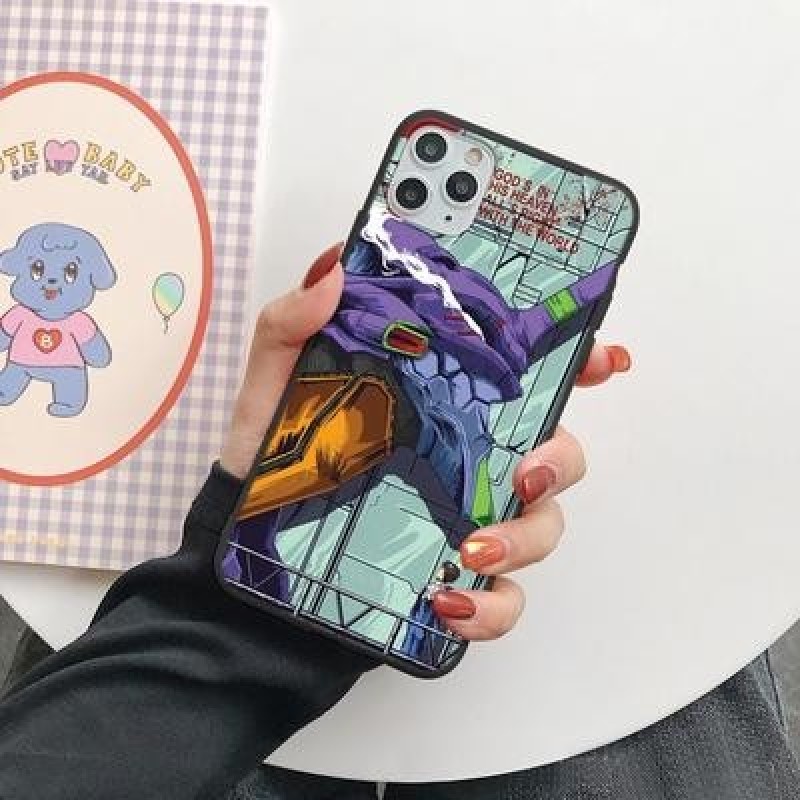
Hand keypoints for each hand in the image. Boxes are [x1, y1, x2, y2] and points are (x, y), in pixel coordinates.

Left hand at [220, 245, 630, 640]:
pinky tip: (452, 602)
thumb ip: (293, 324)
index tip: (601, 360)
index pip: (524, 379)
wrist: (251, 554)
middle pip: (555, 453)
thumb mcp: (273, 386)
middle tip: (525, 471)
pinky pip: (503, 601)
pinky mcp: (452, 580)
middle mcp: (468, 461)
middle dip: (560, 460)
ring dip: (525, 539)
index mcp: (442, 406)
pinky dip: (493, 608)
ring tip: (470, 550)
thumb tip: (333, 270)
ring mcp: (466, 521)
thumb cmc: (274, 463)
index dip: (576, 364)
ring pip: (543, 527)